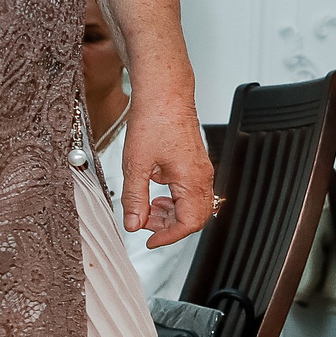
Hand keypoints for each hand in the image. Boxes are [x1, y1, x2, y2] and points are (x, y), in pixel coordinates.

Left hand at [117, 91, 214, 245]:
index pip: (189, 222)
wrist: (164, 95)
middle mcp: (202, 177)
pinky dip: (175, 200)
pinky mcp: (196, 165)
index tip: (150, 241)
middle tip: (144, 222)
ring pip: (193, 206)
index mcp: (191, 180)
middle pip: (195, 218)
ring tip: (148, 208)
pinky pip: (191, 193)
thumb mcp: (136, 164)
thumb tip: (134, 223)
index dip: (169, 236)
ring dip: (171, 213)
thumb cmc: (154, 121)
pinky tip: (157, 192)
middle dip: (169, 226)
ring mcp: (201, 171)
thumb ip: (135, 198)